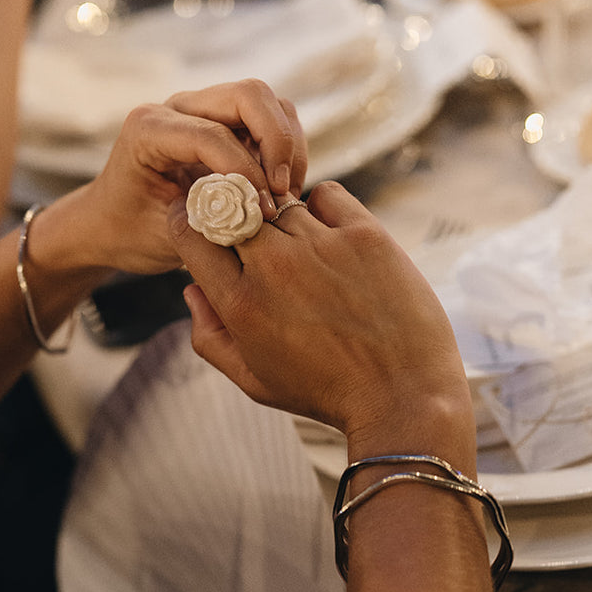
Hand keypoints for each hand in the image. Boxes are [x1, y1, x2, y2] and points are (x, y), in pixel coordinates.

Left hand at [33, 81, 306, 276]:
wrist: (109, 225)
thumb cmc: (128, 232)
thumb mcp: (164, 236)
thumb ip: (209, 224)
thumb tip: (262, 214)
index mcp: (148, 129)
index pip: (213, 136)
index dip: (247, 173)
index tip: (263, 211)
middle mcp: (177, 107)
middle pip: (249, 95)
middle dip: (277, 141)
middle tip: (281, 191)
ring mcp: (202, 110)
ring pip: (267, 103)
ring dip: (286, 146)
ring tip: (283, 194)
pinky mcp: (224, 123)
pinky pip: (269, 121)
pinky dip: (284, 151)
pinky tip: (278, 190)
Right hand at [170, 181, 474, 467]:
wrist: (403, 397)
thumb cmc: (326, 392)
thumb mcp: (254, 380)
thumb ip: (210, 337)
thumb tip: (191, 289)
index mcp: (240, 304)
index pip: (192, 234)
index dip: (188, 220)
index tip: (198, 218)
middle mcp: (274, 268)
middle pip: (230, 208)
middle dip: (231, 214)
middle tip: (251, 233)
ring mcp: (319, 246)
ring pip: (278, 202)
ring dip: (281, 219)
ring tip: (307, 254)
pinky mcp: (364, 234)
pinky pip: (324, 195)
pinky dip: (322, 208)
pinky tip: (333, 238)